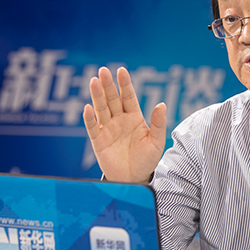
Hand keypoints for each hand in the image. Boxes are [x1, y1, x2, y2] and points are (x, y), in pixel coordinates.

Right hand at [82, 67, 166, 182]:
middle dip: (108, 85)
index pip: (128, 97)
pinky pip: (92, 128)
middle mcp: (119, 120)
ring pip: (101, 109)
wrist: (134, 178)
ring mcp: (108, 129)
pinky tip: (87, 108)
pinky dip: (89, 118)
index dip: (125, 84)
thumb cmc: (147, 160)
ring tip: (93, 81)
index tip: (121, 71)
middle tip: (103, 71)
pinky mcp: (98, 141)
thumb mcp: (156, 142)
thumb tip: (162, 105)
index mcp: (134, 117)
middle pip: (112, 99)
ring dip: (97, 96)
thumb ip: (158, 124)